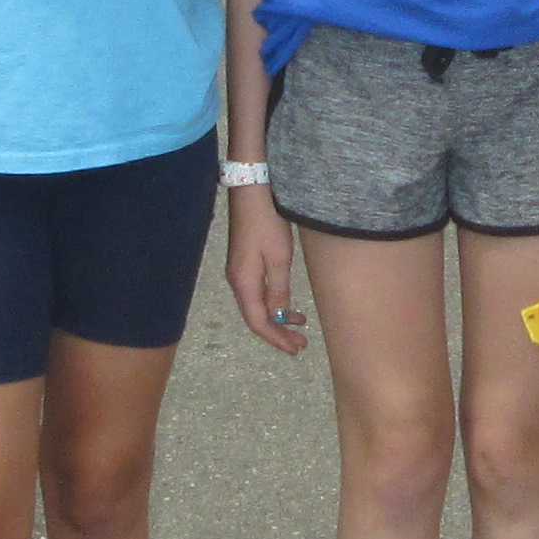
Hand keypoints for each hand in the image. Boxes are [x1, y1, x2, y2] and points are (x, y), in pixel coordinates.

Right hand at [224, 181, 306, 353]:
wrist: (253, 189)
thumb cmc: (267, 221)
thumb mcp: (278, 257)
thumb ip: (278, 289)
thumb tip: (278, 317)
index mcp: (244, 282)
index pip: (258, 322)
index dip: (276, 339)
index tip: (295, 349)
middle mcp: (237, 280)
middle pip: (256, 316)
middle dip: (278, 333)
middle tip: (301, 344)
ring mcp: (240, 270)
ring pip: (257, 305)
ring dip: (278, 318)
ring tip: (300, 324)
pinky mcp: (245, 261)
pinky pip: (258, 292)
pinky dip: (274, 303)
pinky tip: (287, 303)